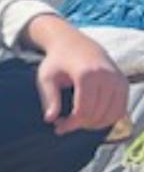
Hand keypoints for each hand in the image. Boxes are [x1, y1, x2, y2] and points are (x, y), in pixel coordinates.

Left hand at [27, 15, 128, 133]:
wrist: (74, 44)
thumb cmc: (57, 62)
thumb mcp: (46, 78)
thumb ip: (49, 99)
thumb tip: (50, 119)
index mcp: (87, 74)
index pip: (83, 111)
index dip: (70, 124)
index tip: (57, 127)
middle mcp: (107, 77)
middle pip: (97, 115)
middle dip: (79, 124)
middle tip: (64, 122)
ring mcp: (118, 80)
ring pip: (111, 116)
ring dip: (94, 124)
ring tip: (76, 119)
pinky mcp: (124, 83)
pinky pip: (120, 110)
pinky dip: (107, 118)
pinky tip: (90, 117)